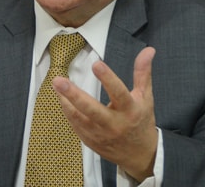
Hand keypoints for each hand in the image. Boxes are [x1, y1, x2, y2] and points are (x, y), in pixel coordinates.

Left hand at [53, 47, 157, 181]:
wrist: (140, 155)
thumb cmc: (141, 121)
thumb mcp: (146, 97)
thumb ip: (143, 73)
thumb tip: (148, 50)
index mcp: (130, 110)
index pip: (118, 93)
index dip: (108, 79)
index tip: (96, 64)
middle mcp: (114, 124)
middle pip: (92, 109)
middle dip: (74, 95)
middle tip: (59, 81)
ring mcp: (100, 134)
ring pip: (79, 118)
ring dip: (66, 102)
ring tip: (56, 85)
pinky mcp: (91, 141)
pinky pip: (76, 126)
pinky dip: (68, 112)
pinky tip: (62, 99)